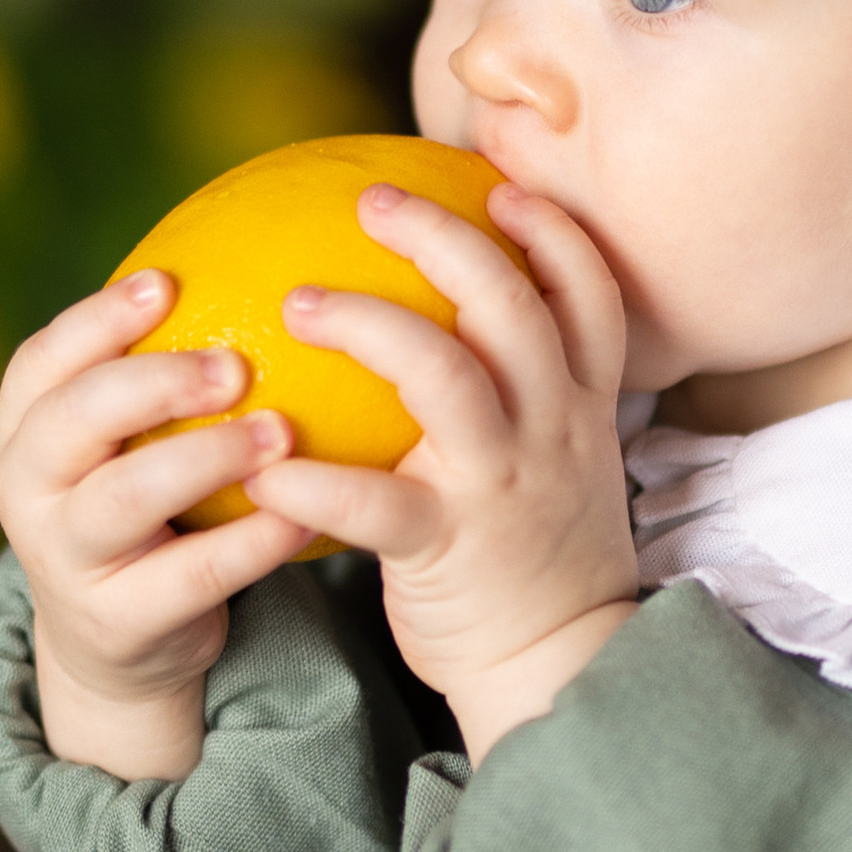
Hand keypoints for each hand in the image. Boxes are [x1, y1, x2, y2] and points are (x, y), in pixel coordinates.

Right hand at [0, 272, 312, 781]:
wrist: (117, 639)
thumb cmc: (142, 501)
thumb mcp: (124, 437)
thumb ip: (157, 365)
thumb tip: (260, 252)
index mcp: (23, 427)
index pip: (43, 360)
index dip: (98, 318)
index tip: (168, 282)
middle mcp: (27, 488)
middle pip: (73, 419)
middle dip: (152, 382)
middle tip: (236, 363)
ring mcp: (64, 558)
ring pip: (124, 498)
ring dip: (205, 457)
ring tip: (281, 433)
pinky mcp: (116, 622)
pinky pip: (189, 576)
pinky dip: (250, 542)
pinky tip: (304, 513)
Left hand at [241, 180, 638, 761]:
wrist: (554, 665)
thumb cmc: (530, 553)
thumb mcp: (554, 460)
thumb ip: (521, 394)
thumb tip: (451, 318)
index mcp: (583, 404)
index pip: (589, 293)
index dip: (550, 230)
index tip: (501, 186)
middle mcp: (553, 429)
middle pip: (512, 304)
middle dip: (442, 238)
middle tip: (371, 201)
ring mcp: (504, 485)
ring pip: (446, 376)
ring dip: (367, 324)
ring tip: (299, 302)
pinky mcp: (449, 547)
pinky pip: (375, 503)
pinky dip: (314, 481)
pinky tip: (262, 465)